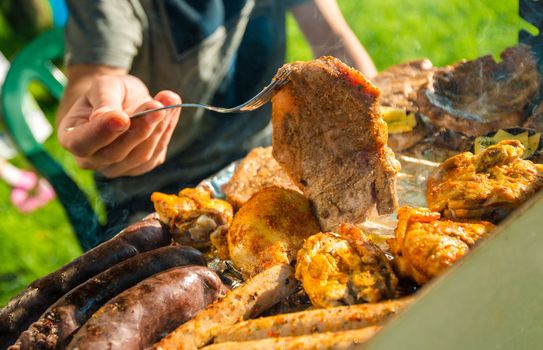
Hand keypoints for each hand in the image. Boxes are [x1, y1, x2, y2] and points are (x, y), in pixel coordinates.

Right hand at [58, 74, 180, 177]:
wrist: (122, 100)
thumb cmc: (107, 92)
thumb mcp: (103, 86)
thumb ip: (104, 100)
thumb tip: (109, 117)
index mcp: (72, 138)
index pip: (82, 143)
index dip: (102, 133)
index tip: (121, 117)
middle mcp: (91, 160)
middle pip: (116, 152)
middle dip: (140, 127)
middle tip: (157, 105)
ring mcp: (116, 168)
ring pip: (140, 155)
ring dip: (158, 128)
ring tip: (169, 100)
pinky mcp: (139, 168)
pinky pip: (155, 154)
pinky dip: (166, 131)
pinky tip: (171, 110)